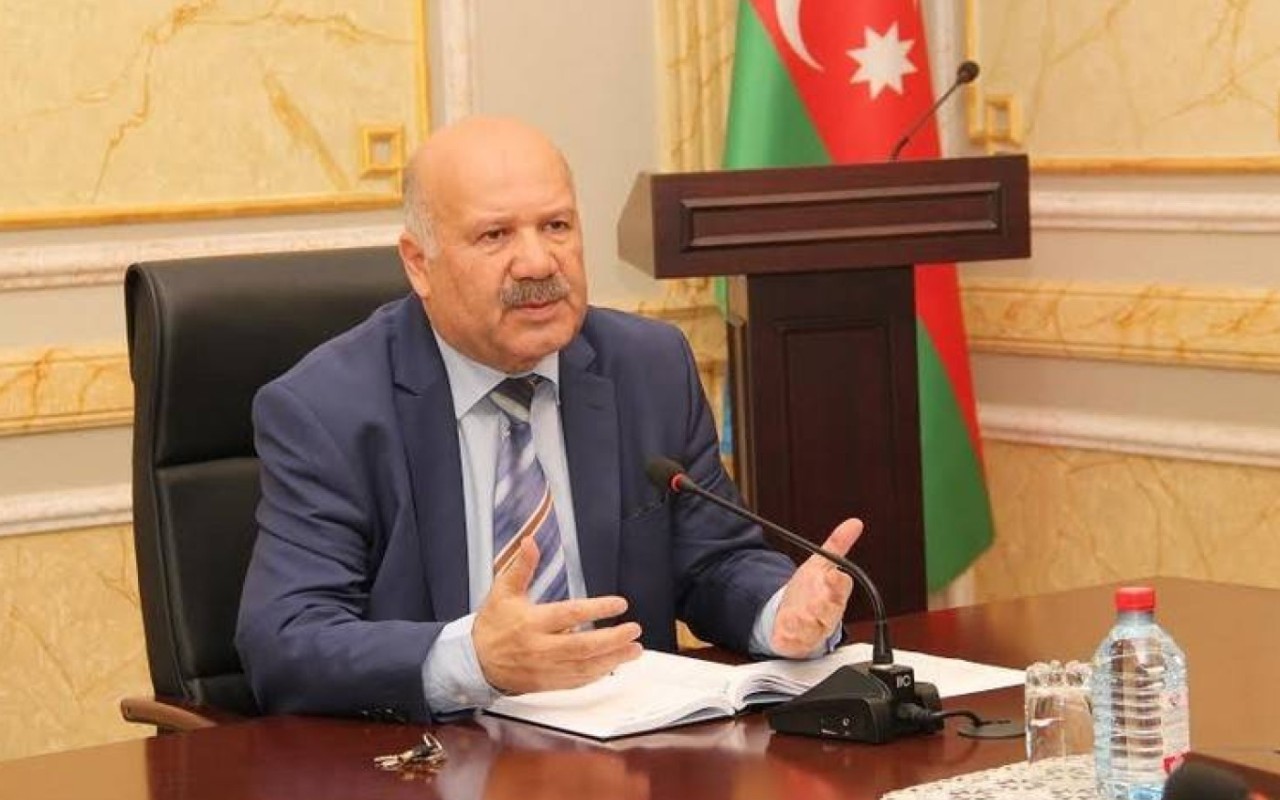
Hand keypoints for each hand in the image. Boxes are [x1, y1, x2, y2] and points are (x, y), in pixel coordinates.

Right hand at [473, 538, 643, 693]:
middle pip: (582, 646)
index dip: (597, 608)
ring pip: (584, 667)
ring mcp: (545, 669)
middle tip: (634, 630)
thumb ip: (521, 567)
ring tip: (635, 650)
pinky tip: (613, 665)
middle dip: (612, 639)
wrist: (475, 662)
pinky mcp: (547, 683)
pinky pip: (577, 681)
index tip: (620, 604)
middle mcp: (540, 648)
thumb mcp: (502, 591)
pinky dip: (597, 674)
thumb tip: (530, 542)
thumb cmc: (492, 624)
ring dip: (613, 659)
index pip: (570, 615)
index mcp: (531, 622)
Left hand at [769, 518, 860, 657]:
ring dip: (807, 620)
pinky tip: (785, 625)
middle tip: (819, 597)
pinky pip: (794, 641)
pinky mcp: (795, 641)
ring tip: (799, 614)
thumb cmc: (811, 592)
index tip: (834, 574)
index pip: (842, 587)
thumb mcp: (820, 564)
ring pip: (814, 627)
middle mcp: (825, 613)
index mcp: (834, 594)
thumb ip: (836, 544)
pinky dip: (790, 635)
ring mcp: (811, 629)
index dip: (838, 582)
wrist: (794, 620)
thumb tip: (854, 523)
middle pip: (831, 610)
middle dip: (825, 604)